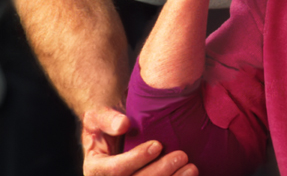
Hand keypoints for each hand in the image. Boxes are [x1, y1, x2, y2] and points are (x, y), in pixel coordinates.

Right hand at [82, 107, 198, 175]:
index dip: (137, 159)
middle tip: (181, 156)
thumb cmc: (105, 126)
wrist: (112, 138)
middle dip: (160, 172)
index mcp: (95, 170)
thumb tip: (123, 125)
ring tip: (191, 168)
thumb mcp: (97, 117)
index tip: (157, 144)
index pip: (115, 170)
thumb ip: (106, 118)